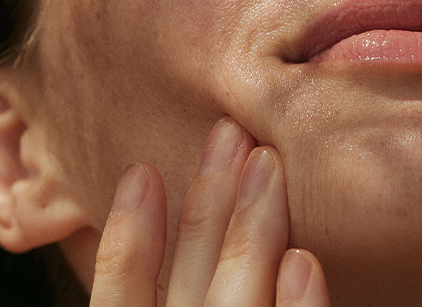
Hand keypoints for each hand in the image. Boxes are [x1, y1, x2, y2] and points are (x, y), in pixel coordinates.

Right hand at [88, 116, 330, 305]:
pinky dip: (297, 305)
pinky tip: (302, 260)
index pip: (119, 294)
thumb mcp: (186, 303)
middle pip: (189, 279)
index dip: (126, 236)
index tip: (140, 171)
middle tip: (229, 131)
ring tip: (267, 161)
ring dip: (250, 227)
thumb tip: (159, 210)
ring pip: (233, 299)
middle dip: (207, 202)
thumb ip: (186, 282)